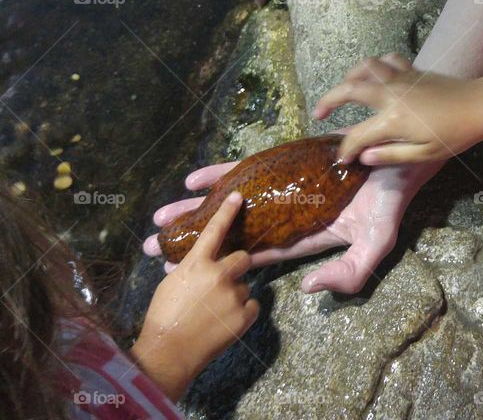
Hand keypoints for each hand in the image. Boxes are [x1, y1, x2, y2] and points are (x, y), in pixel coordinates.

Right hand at [131, 193, 258, 400]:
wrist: (169, 352)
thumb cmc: (163, 317)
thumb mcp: (171, 284)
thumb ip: (188, 269)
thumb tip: (198, 263)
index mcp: (196, 264)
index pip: (214, 231)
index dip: (226, 211)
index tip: (237, 196)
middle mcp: (219, 274)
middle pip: (242, 258)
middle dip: (236, 266)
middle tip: (223, 280)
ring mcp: (234, 295)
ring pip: (244, 285)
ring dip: (234, 293)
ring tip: (215, 310)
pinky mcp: (245, 315)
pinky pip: (252, 305)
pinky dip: (242, 312)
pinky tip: (225, 321)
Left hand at [143, 157, 440, 293]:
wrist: (398, 153)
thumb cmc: (390, 199)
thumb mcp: (375, 245)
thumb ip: (349, 274)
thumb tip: (306, 288)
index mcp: (305, 237)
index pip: (256, 254)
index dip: (221, 265)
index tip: (187, 272)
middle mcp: (288, 214)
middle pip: (234, 230)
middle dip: (197, 238)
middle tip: (158, 246)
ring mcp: (284, 186)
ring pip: (233, 200)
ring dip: (198, 209)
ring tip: (162, 217)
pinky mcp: (285, 161)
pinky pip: (246, 168)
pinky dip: (219, 174)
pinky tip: (193, 180)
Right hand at [314, 53, 482, 164]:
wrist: (479, 106)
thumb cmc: (455, 134)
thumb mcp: (424, 155)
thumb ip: (390, 155)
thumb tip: (364, 157)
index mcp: (392, 120)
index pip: (358, 137)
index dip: (346, 151)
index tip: (342, 160)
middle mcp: (391, 94)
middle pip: (349, 89)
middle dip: (328, 101)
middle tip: (318, 114)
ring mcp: (401, 78)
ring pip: (365, 67)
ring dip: (349, 76)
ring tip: (343, 90)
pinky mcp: (412, 70)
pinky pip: (388, 60)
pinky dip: (377, 64)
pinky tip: (376, 75)